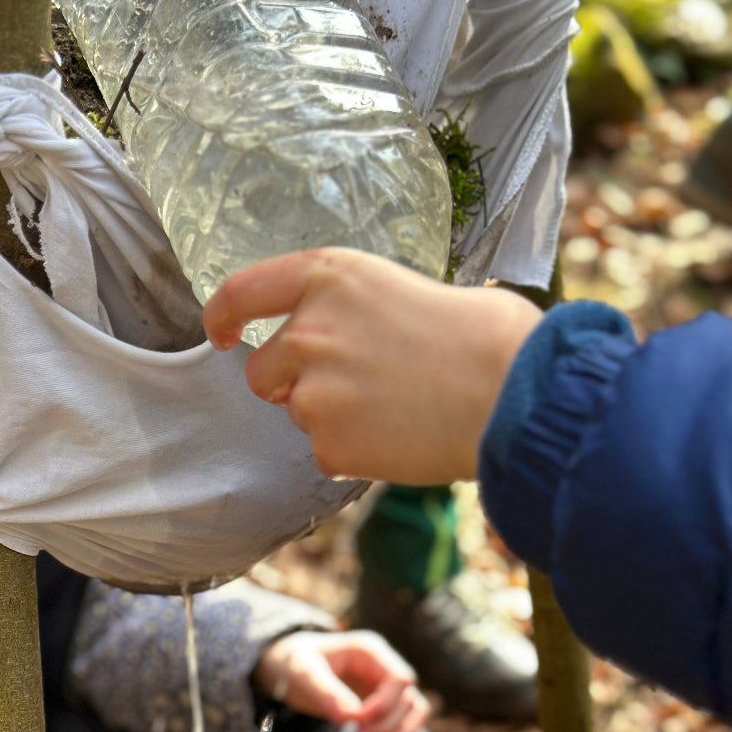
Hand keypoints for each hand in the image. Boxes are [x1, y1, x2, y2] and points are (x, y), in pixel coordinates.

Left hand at [203, 249, 540, 483]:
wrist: (512, 393)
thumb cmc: (489, 338)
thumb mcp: (417, 289)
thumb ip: (366, 310)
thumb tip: (365, 333)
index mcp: (332, 277)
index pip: (243, 290)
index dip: (222, 315)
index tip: (219, 333)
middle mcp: (310, 330)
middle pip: (262, 370)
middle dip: (290, 384)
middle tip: (349, 389)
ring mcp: (313, 390)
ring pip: (299, 414)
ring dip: (332, 418)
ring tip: (396, 410)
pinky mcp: (327, 443)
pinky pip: (327, 454)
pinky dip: (356, 454)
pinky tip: (401, 438)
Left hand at [253, 629, 429, 731]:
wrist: (289, 666)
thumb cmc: (295, 662)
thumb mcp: (303, 671)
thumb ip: (326, 691)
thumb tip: (350, 717)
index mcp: (370, 650)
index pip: (399, 678)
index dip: (384, 705)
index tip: (355, 721)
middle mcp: (384, 667)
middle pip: (409, 698)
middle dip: (386, 725)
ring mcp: (386, 686)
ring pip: (416, 711)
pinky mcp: (384, 705)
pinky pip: (409, 724)